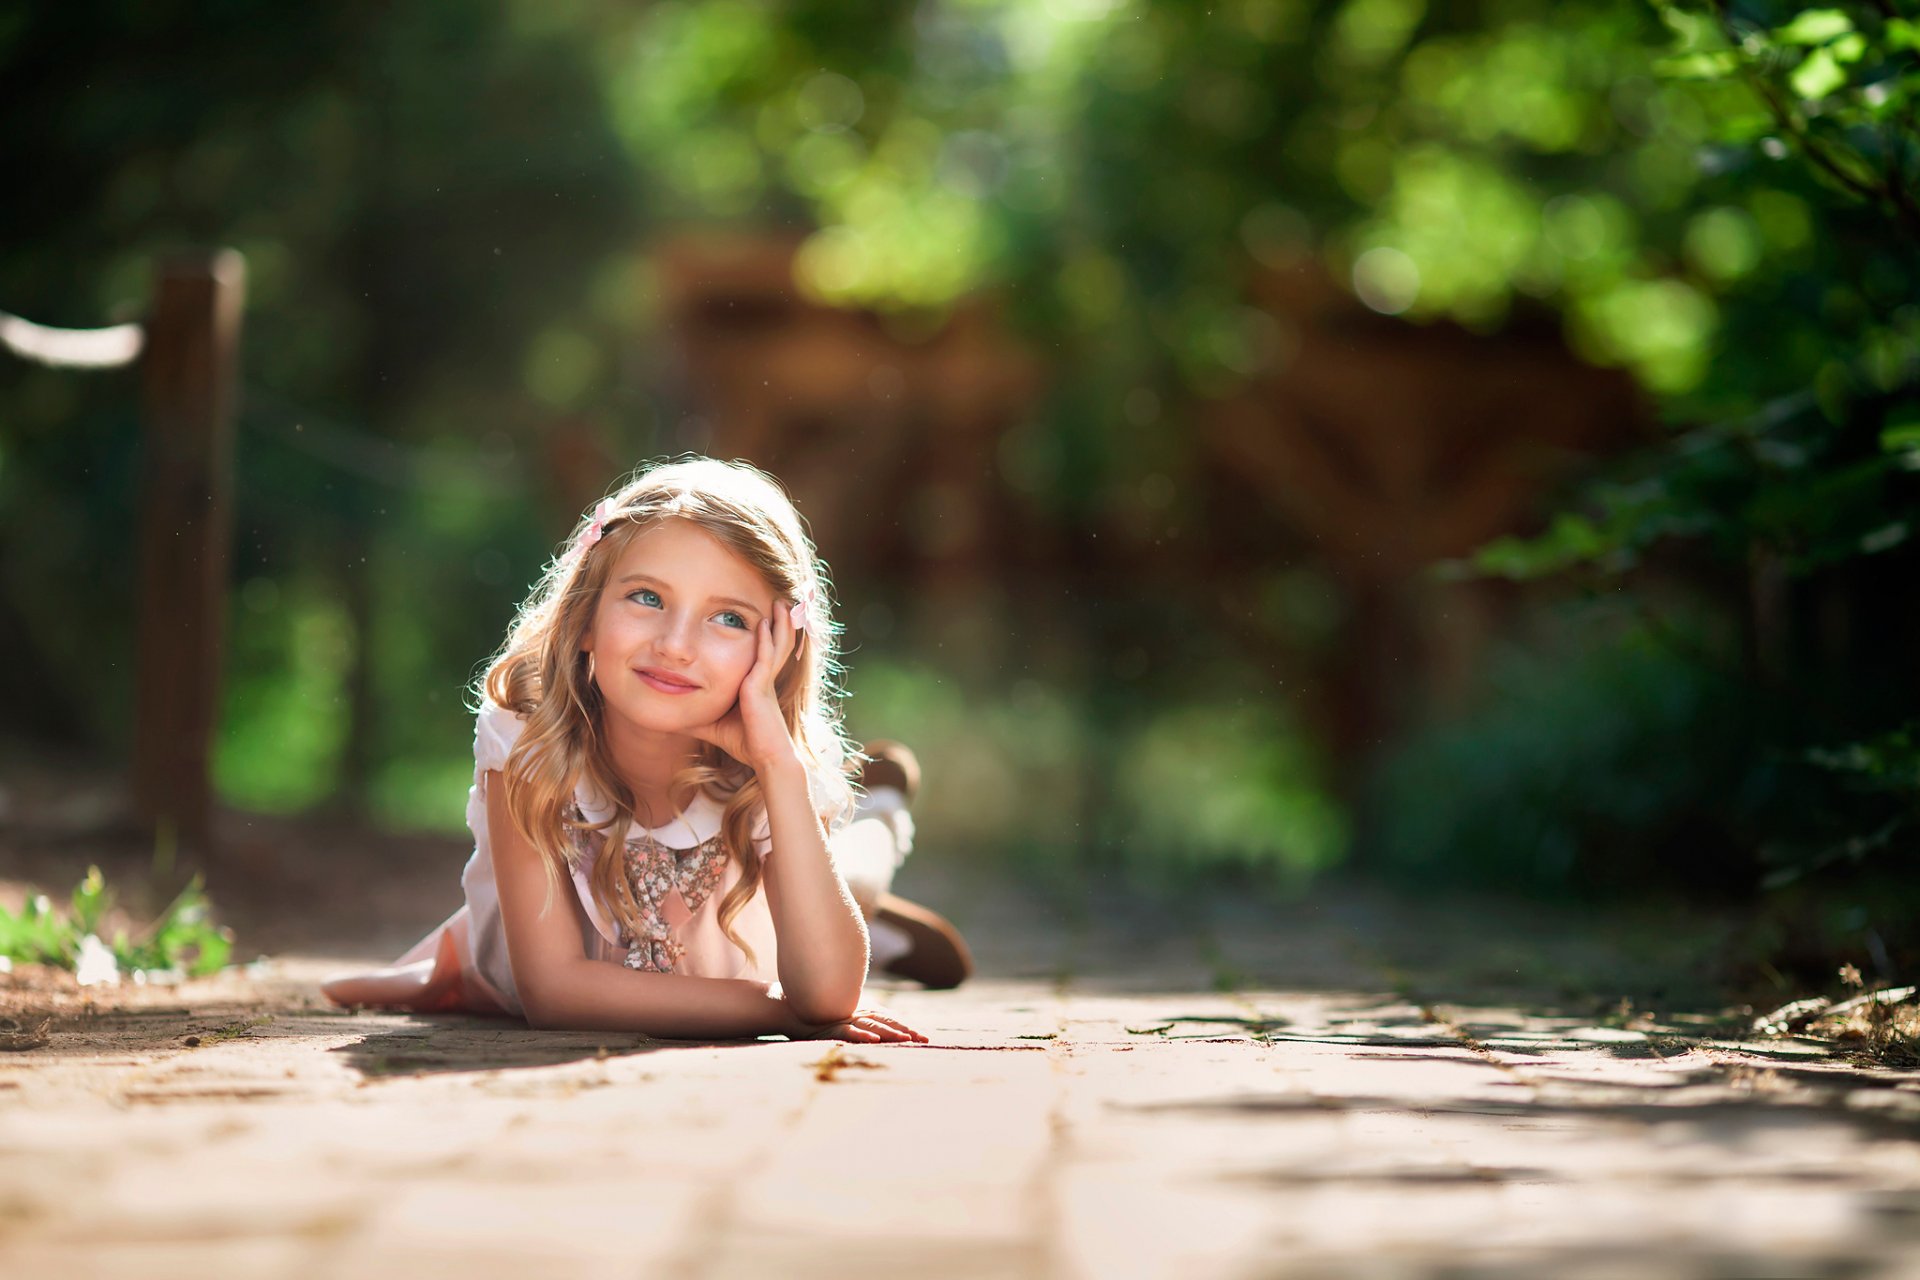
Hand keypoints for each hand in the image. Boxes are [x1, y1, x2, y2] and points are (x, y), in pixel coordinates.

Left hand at [689, 604, 798, 770]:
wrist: (764, 758)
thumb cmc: (742, 741)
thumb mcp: (711, 721)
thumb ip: (695, 712)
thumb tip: (669, 713)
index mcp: (756, 682)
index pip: (762, 650)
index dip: (766, 633)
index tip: (760, 614)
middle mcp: (764, 677)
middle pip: (775, 641)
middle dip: (778, 621)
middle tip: (779, 598)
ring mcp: (765, 680)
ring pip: (777, 644)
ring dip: (778, 622)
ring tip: (780, 602)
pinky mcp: (763, 686)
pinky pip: (766, 656)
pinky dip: (766, 639)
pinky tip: (762, 623)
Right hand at [800, 1006, 928, 1043]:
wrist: (787, 1007)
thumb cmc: (815, 1015)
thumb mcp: (840, 1019)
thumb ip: (856, 1024)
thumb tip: (872, 1033)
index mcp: (860, 1012)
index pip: (888, 1020)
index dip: (906, 1028)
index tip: (924, 1038)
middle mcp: (856, 1014)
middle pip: (886, 1022)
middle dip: (906, 1031)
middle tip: (924, 1040)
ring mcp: (844, 1019)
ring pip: (872, 1026)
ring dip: (889, 1033)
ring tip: (906, 1039)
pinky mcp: (831, 1026)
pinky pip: (849, 1031)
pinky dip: (862, 1035)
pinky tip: (873, 1040)